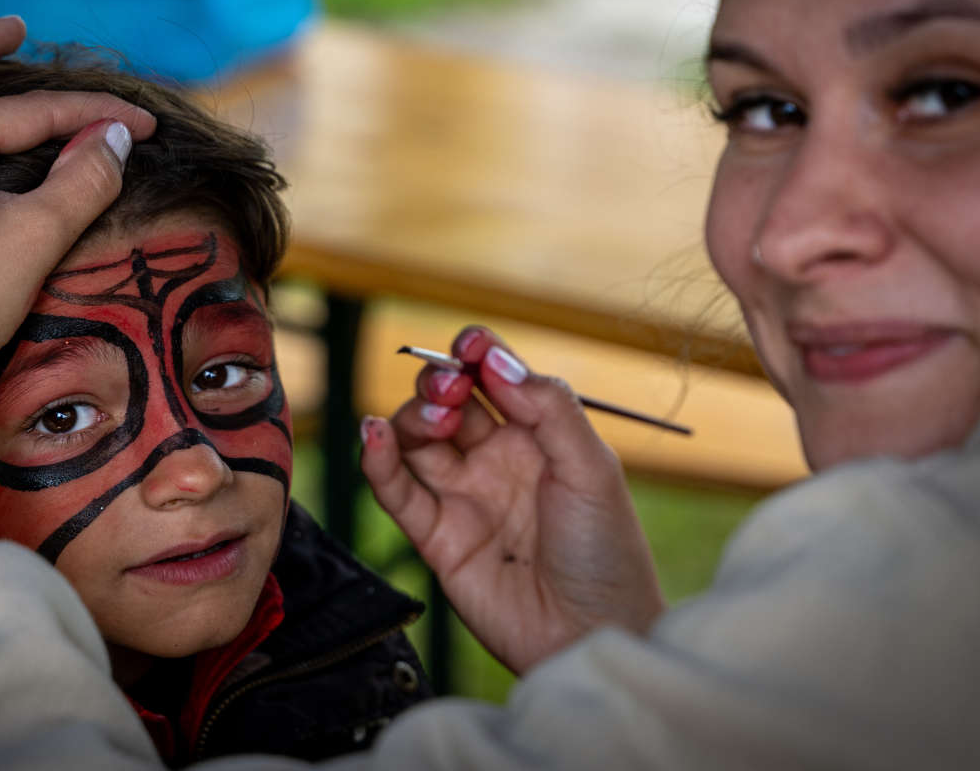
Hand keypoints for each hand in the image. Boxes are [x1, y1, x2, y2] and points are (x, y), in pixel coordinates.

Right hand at [360, 326, 664, 674]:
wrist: (592, 634)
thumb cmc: (606, 553)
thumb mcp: (592, 468)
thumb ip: (548, 407)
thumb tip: (495, 358)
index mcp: (538, 436)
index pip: (495, 377)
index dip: (476, 353)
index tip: (468, 344)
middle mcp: (495, 460)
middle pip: (448, 401)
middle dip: (440, 382)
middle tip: (451, 390)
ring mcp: (463, 496)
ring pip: (416, 439)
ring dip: (412, 417)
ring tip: (434, 422)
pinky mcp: (436, 536)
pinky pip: (396, 491)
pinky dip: (377, 460)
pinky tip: (373, 435)